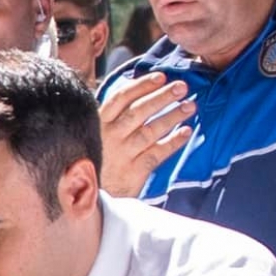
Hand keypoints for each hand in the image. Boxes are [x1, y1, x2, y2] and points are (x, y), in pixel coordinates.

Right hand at [99, 72, 195, 197]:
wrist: (85, 198)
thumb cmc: (96, 162)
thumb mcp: (93, 136)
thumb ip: (110, 116)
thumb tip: (133, 87)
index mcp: (98, 126)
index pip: (120, 99)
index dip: (142, 86)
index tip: (161, 77)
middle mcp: (109, 138)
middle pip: (138, 112)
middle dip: (161, 97)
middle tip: (182, 87)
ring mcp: (122, 155)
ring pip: (150, 131)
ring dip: (172, 117)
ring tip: (190, 106)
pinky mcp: (133, 172)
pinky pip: (157, 154)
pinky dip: (173, 142)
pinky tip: (186, 132)